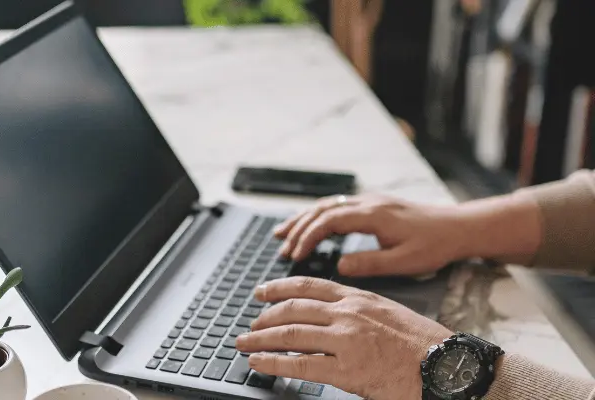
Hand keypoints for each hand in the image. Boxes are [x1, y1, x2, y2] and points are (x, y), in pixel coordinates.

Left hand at [235, 276, 451, 399]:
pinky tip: (258, 363)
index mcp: (358, 297)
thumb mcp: (389, 312)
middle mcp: (347, 313)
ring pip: (289, 334)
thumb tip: (334, 314)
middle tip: (250, 323)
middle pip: (292, 309)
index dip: (279, 288)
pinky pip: (299, 364)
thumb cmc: (424, 344)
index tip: (262, 291)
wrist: (448, 366)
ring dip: (260, 339)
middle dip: (265, 316)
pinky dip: (272, 363)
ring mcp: (345, 340)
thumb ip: (358, 310)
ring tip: (244, 343)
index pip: (308, 285)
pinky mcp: (345, 369)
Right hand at [274, 194, 467, 276]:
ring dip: (304, 218)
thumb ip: (370, 263)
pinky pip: (338, 205)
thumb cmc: (435, 245)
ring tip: (283, 233)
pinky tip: (311, 224)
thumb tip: (339, 265)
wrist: (459, 227)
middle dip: (298, 227)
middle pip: (322, 209)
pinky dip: (318, 215)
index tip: (294, 254)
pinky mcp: (374, 205)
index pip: (329, 221)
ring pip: (328, 204)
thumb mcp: (404, 262)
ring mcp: (370, 201)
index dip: (307, 237)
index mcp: (372, 215)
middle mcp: (368, 202)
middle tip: (280, 245)